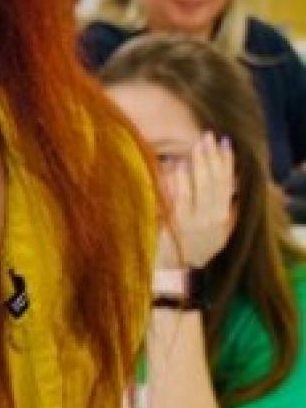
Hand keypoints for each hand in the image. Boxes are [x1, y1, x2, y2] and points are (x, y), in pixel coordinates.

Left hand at [157, 132, 234, 269]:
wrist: (174, 270)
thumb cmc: (194, 245)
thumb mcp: (218, 231)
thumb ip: (226, 209)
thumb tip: (233, 184)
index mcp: (224, 217)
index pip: (228, 185)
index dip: (227, 163)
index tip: (225, 142)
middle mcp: (212, 220)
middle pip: (214, 184)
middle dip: (211, 158)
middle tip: (207, 137)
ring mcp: (194, 222)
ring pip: (199, 189)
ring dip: (197, 166)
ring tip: (196, 147)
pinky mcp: (175, 225)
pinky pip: (178, 199)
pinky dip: (179, 181)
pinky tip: (177, 166)